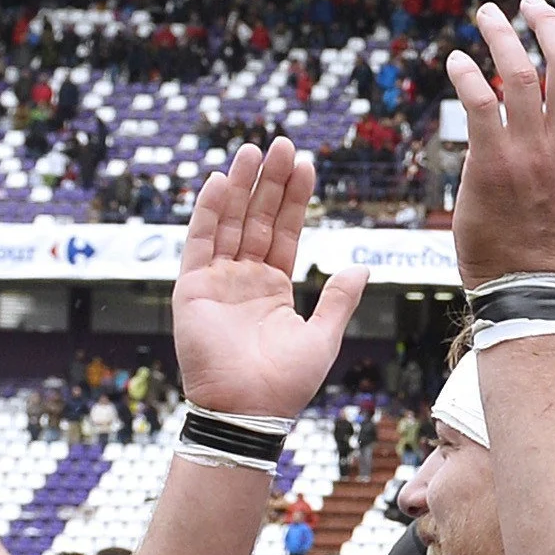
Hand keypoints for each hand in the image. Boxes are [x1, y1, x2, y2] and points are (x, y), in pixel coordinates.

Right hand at [175, 137, 368, 418]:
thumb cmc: (286, 383)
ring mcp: (217, 280)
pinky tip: (219, 182)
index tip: (306, 164)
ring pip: (230, 222)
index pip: (285, 231)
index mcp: (274, 287)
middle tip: (282, 143)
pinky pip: (200, 243)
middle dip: (270, 181)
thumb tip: (361, 265)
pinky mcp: (193, 288)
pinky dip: (208, 212)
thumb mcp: (323, 335)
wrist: (250, 411)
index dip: (294, 199)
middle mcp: (244, 278)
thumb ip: (339, 299)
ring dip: (240, 186)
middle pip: (258, 218)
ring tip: (253, 150)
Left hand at [445, 0, 554, 287]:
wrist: (524, 285)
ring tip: (487, 15)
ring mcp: (530, 154)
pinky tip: (456, 61)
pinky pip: (478, 104)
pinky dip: (466, 75)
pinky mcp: (491, 165)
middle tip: (528, 3)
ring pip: (518, 75)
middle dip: (547, 22)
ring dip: (501, 36)